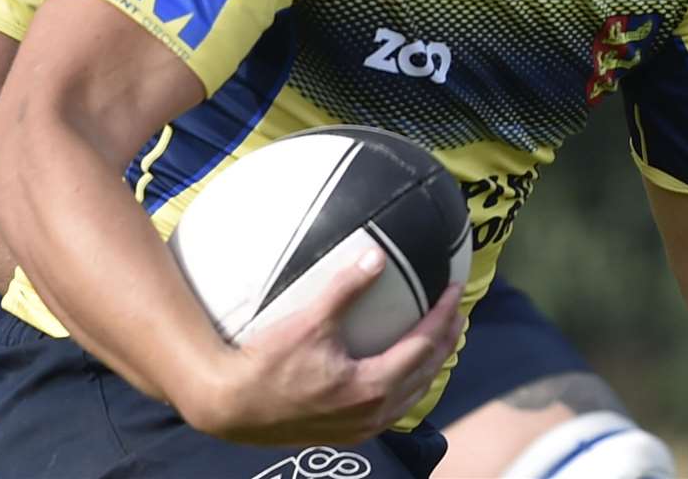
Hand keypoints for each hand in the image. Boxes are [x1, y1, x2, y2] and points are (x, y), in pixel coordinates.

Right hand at [188, 247, 464, 445]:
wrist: (230, 406)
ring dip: (430, 364)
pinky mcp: (345, 432)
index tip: (455, 288)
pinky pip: (393, 408)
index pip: (423, 344)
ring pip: (412, 394)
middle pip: (425, 371)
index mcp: (372, 385)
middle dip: (445, 339)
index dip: (443, 314)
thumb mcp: (310, 321)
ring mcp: (360, 427)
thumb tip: (377, 255)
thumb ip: (346, 288)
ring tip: (440, 338)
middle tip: (457, 311)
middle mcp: (373, 412)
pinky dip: (408, 385)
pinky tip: (403, 372)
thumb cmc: (268, 363)